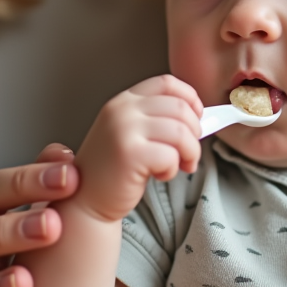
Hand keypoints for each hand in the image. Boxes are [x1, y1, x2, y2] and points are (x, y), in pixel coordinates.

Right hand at [74, 75, 203, 222]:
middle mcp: (122, 110)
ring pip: (181, 132)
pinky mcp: (129, 153)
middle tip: (189, 152)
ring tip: (179, 166)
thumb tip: (200, 116)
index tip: (196, 118)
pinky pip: (171, 156)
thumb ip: (159, 119)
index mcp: (124, 100)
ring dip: (189, 153)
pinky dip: (173, 169)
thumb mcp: (133, 133)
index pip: (167, 83)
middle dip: (195, 132)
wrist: (86, 202)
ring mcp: (123, 129)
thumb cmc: (114, 170)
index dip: (190, 99)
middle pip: (180, 107)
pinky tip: (160, 174)